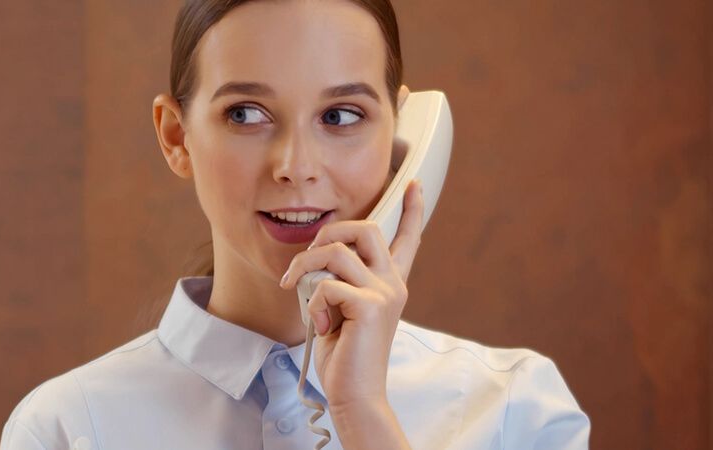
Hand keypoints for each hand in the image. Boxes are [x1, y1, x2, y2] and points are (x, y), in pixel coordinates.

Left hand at [276, 180, 425, 408]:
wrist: (354, 392)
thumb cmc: (343, 355)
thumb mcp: (339, 309)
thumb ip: (337, 282)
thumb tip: (316, 261)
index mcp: (389, 283)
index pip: (407, 239)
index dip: (412, 209)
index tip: (413, 183)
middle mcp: (393, 283)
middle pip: (365, 227)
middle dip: (328, 233)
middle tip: (306, 261)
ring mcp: (385, 293)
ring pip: (336, 252)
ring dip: (305, 267)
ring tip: (298, 292)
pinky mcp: (370, 306)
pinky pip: (326, 285)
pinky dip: (312, 302)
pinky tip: (322, 325)